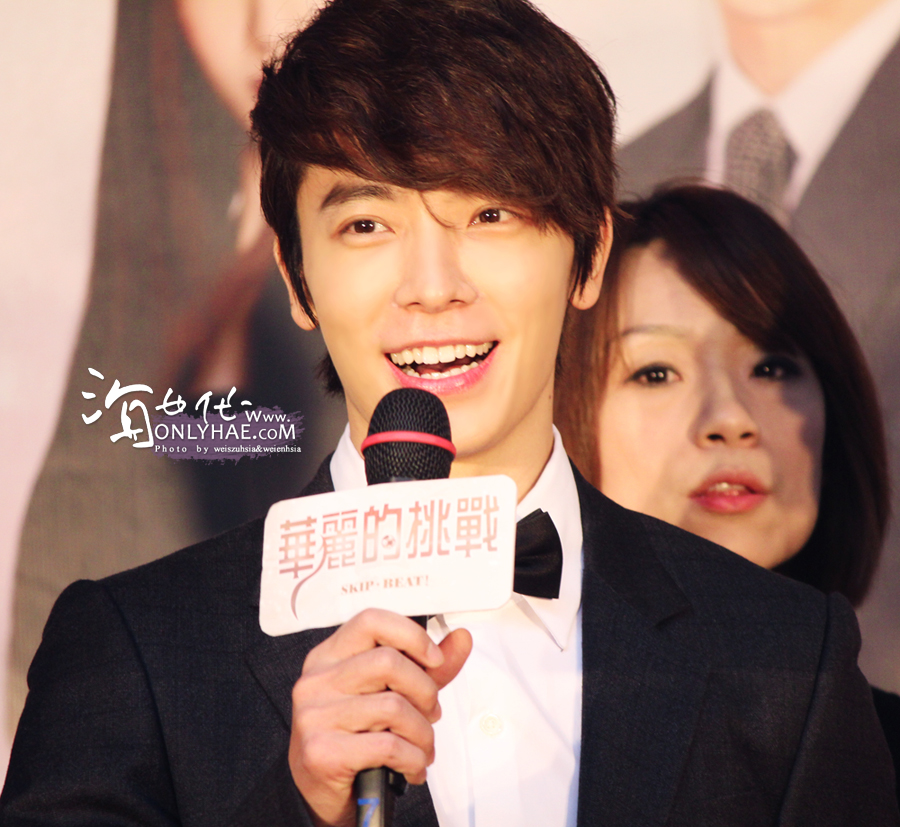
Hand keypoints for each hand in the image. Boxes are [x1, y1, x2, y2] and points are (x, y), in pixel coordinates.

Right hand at [288, 608, 471, 825]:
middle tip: (430, 713)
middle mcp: (317, 680)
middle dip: (425, 691)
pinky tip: (411, 766)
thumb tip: (461, 639)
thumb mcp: (390, 694)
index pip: (371, 621)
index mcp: (329, 656)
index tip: (435, 659)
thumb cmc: (355, 735)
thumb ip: (426, 667)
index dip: (412, 636)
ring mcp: (314, 715)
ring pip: (393, 706)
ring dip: (422, 733)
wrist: (320, 791)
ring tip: (423, 746)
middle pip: (388, 662)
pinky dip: (412, 759)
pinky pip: (388, 746)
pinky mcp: (321, 752)